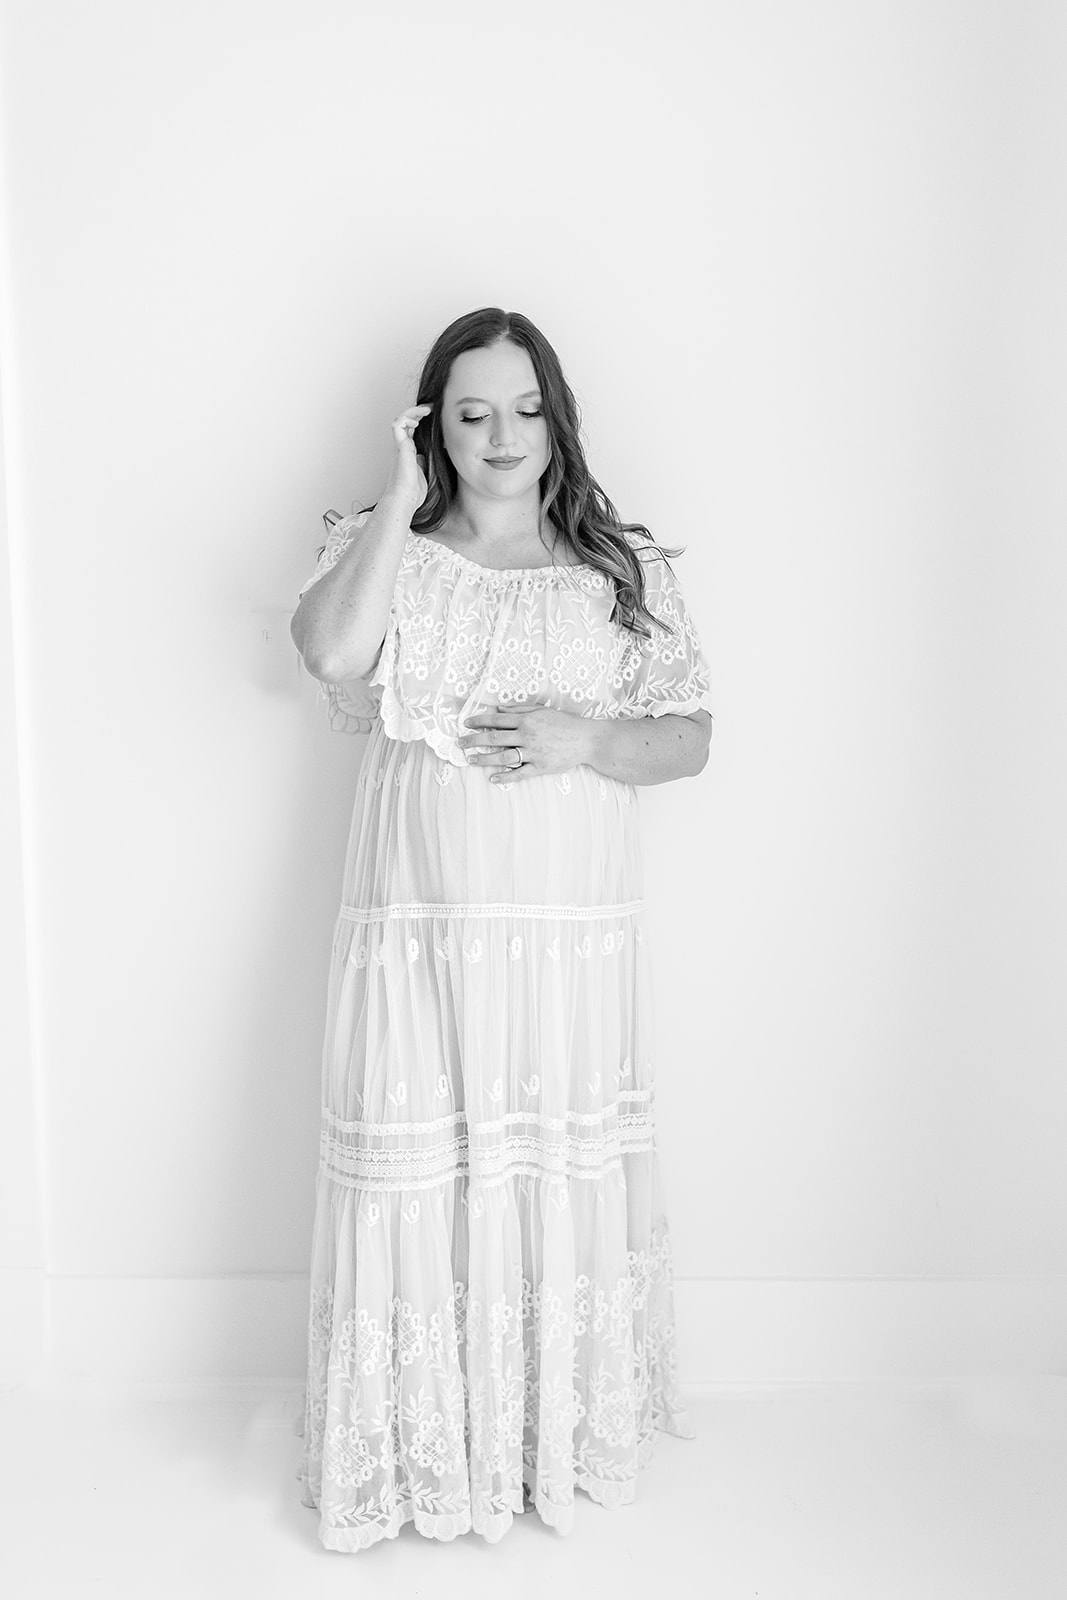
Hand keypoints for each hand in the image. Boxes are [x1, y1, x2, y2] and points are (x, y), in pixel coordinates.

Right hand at [383, 403, 432, 512]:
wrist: (405, 499)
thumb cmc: (415, 492)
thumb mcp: (428, 473)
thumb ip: (430, 462)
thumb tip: (438, 454)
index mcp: (409, 454)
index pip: (413, 432)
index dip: (421, 421)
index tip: (434, 416)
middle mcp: (403, 448)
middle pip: (406, 423)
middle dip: (418, 412)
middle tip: (431, 408)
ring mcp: (400, 446)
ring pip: (401, 420)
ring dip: (412, 412)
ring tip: (426, 410)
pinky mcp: (399, 446)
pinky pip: (397, 424)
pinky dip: (406, 418)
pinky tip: (417, 421)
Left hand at [457, 703, 597, 782]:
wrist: (586, 739)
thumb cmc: (564, 723)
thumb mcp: (542, 710)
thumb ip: (519, 709)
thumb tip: (499, 710)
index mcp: (527, 720)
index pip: (496, 720)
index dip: (479, 721)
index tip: (465, 724)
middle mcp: (527, 736)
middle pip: (494, 739)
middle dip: (474, 740)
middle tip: (460, 742)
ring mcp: (533, 753)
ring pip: (503, 757)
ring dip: (484, 759)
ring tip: (470, 760)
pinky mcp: (540, 767)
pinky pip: (519, 773)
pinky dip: (505, 776)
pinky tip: (492, 778)